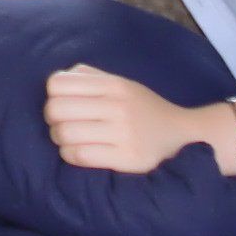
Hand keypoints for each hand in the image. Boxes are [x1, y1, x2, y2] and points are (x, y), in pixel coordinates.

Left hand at [43, 64, 204, 172]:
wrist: (183, 136)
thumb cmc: (143, 109)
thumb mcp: (121, 84)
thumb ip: (89, 76)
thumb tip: (57, 80)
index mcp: (113, 84)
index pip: (58, 83)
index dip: (52, 95)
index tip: (61, 103)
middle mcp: (118, 106)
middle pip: (56, 109)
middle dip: (52, 119)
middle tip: (61, 124)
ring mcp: (123, 133)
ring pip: (65, 133)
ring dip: (59, 139)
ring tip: (69, 140)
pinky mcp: (127, 158)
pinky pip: (80, 155)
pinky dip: (70, 155)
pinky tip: (78, 152)